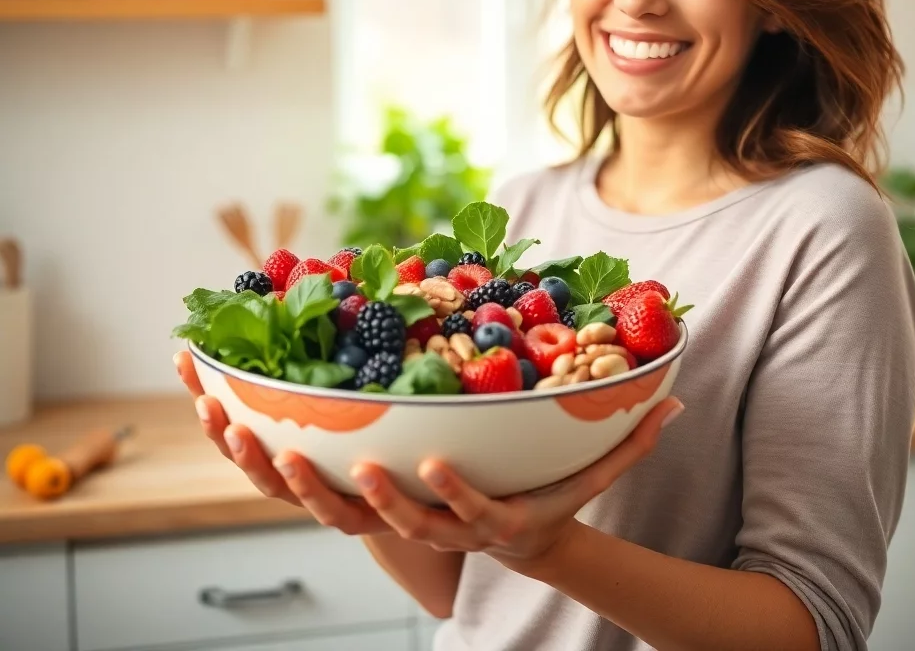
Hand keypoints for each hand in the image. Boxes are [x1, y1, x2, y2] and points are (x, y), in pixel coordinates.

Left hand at [174, 350, 681, 560]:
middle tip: (310, 461)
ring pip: (317, 504)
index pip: (459, 512)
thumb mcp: (588, 476)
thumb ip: (627, 441)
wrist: (503, 534)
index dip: (446, 492)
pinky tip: (218, 404)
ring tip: (234, 424)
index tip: (431, 463)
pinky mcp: (354, 495)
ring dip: (271, 470)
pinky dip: (255, 449)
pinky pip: (299, 475)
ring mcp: (383, 514)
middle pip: (374, 522)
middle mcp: (424, 523)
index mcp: (477, 516)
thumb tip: (675, 401)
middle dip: (341, 494)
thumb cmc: (542, 500)